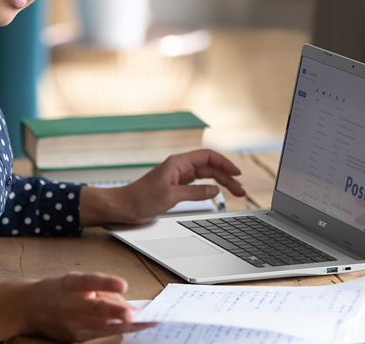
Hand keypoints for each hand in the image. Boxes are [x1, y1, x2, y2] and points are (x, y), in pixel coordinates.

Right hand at [0, 272, 155, 342]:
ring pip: (102, 326)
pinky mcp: (74, 338)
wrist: (29, 308)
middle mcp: (68, 304)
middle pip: (95, 310)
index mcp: (69, 284)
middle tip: (135, 314)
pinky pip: (100, 334)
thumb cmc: (57, 290)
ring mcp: (71, 324)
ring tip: (147, 322)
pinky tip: (133, 326)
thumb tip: (127, 303)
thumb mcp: (76, 281)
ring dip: (126, 326)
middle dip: (116, 313)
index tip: (122, 284)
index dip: (106, 283)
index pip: (88, 282)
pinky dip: (117, 330)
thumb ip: (101, 288)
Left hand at [81, 149, 246, 225]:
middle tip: (240, 190)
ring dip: (221, 183)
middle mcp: (179, 168)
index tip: (237, 173)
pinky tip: (218, 194)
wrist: (124, 207)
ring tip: (235, 193)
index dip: (224, 163)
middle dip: (227, 176)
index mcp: (177, 163)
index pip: (207, 157)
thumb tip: (215, 189)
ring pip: (205, 176)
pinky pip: (198, 185)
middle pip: (209, 167)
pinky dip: (210, 189)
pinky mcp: (176, 188)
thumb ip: (194, 193)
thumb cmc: (140, 199)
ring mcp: (178, 177)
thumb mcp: (170, 197)